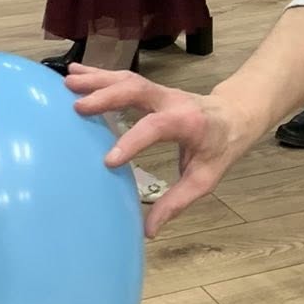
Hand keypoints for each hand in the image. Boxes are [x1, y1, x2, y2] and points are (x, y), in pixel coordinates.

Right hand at [65, 65, 242, 234]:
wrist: (235, 115)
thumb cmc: (220, 148)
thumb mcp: (205, 179)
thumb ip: (177, 202)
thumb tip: (148, 231)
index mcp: (188, 122)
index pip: (157, 127)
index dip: (133, 141)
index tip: (108, 160)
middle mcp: (172, 100)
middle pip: (138, 90)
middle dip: (107, 96)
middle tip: (77, 107)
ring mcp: (161, 90)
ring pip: (128, 79)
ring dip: (97, 80)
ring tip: (67, 82)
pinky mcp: (152, 88)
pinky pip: (124, 77)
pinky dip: (99, 74)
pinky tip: (75, 72)